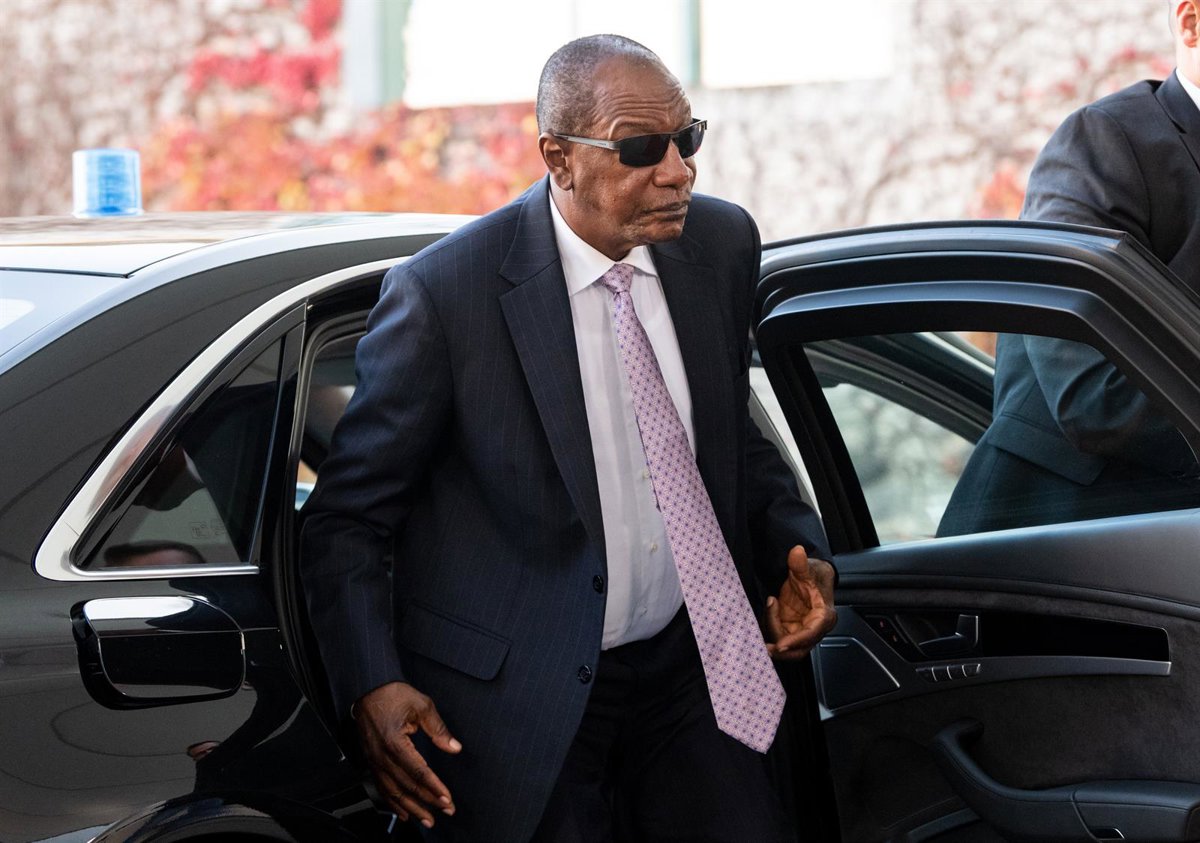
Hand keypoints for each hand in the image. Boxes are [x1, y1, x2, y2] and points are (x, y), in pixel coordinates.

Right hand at [355, 681, 461, 827]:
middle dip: (428, 801)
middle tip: (446, 811)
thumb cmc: (393, 694)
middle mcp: (381, 756)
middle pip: (407, 786)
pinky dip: (393, 803)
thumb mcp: (422, 705)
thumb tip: (454, 747)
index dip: (434, 788)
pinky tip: (404, 813)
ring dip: (411, 808)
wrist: (368, 689)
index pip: (418, 772)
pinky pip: (381, 788)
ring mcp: (374, 760)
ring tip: (427, 819)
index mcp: (394, 742)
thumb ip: (439, 729)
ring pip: (393, 792)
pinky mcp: (371, 761)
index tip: (447, 799)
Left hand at [765, 545, 836, 660]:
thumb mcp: (807, 569)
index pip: (810, 634)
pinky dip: (769, 628)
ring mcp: (801, 629)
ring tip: (769, 606)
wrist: (812, 577)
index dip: (795, 641)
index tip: (779, 645)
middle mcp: (813, 628)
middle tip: (764, 646)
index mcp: (823, 616)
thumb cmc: (814, 575)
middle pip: (799, 649)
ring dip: (772, 634)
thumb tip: (797, 551)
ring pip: (786, 644)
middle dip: (781, 650)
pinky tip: (766, 612)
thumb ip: (800, 564)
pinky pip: (778, 635)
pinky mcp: (790, 628)